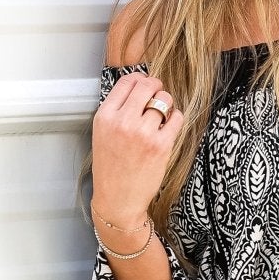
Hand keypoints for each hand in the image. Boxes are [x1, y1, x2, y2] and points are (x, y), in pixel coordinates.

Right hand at [91, 69, 185, 230]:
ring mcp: (143, 133)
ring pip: (164, 100)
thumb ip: (116, 110)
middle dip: (156, 86)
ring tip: (162, 115)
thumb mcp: (102, 134)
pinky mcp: (161, 145)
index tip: (145, 85)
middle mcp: (122, 122)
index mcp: (105, 116)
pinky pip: (176, 118)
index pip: (127, 82)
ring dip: (167, 104)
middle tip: (158, 94)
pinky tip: (169, 125)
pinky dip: (176, 118)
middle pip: (147, 85)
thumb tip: (138, 86)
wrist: (118, 200)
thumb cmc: (111, 168)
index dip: (140, 79)